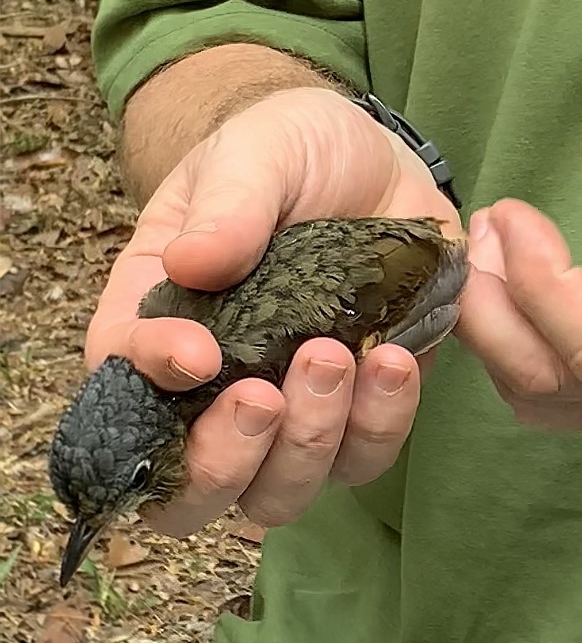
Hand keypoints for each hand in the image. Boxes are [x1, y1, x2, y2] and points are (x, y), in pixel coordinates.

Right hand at [86, 85, 459, 534]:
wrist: (373, 159)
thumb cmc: (289, 152)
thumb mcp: (255, 154)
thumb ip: (227, 205)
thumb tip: (191, 263)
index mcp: (163, 320)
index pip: (124, 378)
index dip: (148, 382)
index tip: (195, 354)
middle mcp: (218, 384)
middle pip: (195, 484)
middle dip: (225, 460)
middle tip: (263, 394)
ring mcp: (292, 407)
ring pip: (281, 490)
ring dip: (308, 443)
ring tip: (337, 357)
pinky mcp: (362, 406)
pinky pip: (366, 454)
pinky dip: (381, 423)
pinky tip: (395, 360)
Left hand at [458, 84, 581, 429]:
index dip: (540, 287)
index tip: (512, 214)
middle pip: (556, 383)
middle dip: (493, 311)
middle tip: (482, 229)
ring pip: (550, 400)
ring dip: (498, 333)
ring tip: (490, 250)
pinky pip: (567, 393)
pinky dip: (520, 348)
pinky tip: (516, 286)